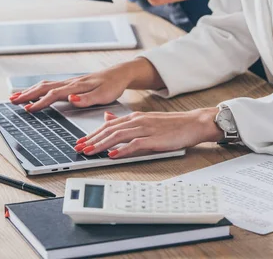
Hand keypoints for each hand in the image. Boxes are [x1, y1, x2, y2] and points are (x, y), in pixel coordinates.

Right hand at [9, 58, 163, 111]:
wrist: (119, 74)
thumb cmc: (112, 86)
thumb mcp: (104, 95)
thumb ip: (87, 98)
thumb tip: (71, 99)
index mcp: (76, 86)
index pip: (54, 94)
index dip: (40, 102)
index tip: (28, 109)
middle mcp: (70, 83)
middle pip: (44, 87)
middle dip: (27, 94)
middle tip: (12, 101)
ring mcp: (69, 82)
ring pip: (45, 85)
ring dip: (29, 91)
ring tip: (15, 97)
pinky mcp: (70, 83)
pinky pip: (50, 85)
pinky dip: (38, 89)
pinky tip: (33, 93)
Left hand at [74, 108, 221, 157]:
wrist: (193, 123)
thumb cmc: (171, 125)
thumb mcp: (145, 120)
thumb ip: (126, 121)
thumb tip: (107, 119)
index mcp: (134, 117)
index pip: (107, 125)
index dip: (92, 133)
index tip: (80, 141)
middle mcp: (137, 121)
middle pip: (109, 130)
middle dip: (92, 140)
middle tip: (79, 148)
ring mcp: (146, 129)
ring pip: (118, 136)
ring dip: (102, 145)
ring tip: (90, 152)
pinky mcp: (154, 139)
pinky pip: (135, 144)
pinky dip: (122, 150)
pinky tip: (113, 155)